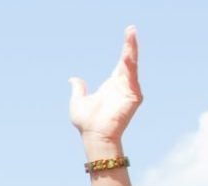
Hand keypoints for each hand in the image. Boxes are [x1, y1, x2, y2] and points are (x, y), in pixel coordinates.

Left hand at [69, 26, 142, 156]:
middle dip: (130, 45)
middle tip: (131, 29)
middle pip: (128, 61)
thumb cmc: (87, 122)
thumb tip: (73, 79)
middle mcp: (123, 85)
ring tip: (130, 36)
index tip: (128, 34)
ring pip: (131, 66)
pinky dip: (131, 66)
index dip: (125, 50)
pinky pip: (132, 78)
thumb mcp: (78, 101)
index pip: (121, 63)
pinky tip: (128, 55)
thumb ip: (79, 89)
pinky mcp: (134, 97)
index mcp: (113, 85)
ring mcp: (129, 90)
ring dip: (131, 51)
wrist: (93, 135)